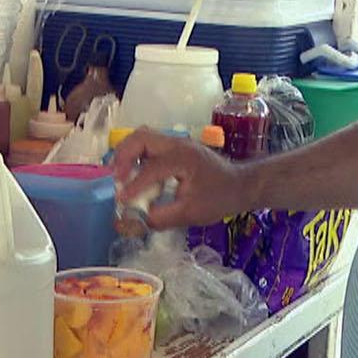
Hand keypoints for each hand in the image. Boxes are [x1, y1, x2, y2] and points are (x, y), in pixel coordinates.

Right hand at [110, 128, 256, 228]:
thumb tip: (137, 221)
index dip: (133, 185)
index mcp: (182, 158)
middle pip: (140, 137)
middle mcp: (177, 144)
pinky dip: (137, 154)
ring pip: (143, 137)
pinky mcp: (176, 147)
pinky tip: (135, 173)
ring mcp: (176, 143)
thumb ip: (162, 217)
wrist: (242, 184)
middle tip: (116, 177)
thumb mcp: (192, 213)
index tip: (120, 199)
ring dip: (128, 152)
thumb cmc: (220, 198)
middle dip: (123, 155)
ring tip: (121, 174)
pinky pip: (150, 144)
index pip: (150, 169)